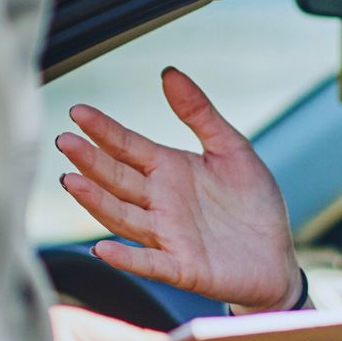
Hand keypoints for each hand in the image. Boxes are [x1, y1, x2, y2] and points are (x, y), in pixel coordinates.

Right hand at [57, 69, 302, 311]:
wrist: (276, 257)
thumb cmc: (252, 204)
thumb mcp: (232, 149)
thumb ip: (200, 113)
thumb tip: (169, 73)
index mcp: (169, 170)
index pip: (127, 146)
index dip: (103, 129)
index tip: (78, 112)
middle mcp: (160, 201)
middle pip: (117, 178)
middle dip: (90, 160)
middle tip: (65, 141)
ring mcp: (167, 235)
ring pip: (123, 216)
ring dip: (96, 201)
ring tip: (71, 182)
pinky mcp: (181, 267)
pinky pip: (149, 262)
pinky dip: (126, 258)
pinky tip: (102, 249)